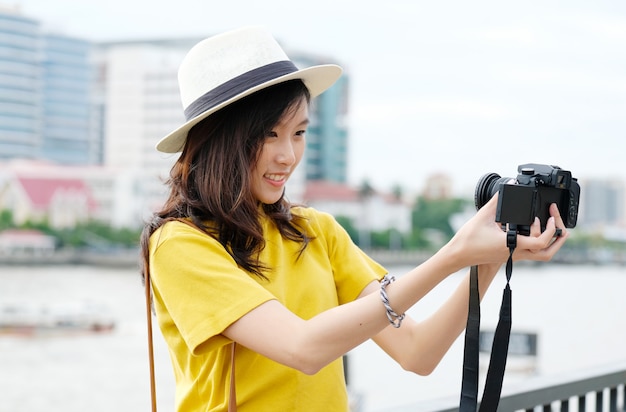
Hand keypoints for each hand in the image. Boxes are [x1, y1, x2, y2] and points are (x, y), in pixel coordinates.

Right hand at [446, 194, 567, 267]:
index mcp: (512, 244)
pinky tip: (529, 228)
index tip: (544, 216)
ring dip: (549, 242)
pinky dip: (536, 241)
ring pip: (540, 254)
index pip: (540, 241)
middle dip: (557, 238)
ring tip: (549, 226)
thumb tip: (508, 186)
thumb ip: (497, 201)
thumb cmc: (468, 240)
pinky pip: (530, 251)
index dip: (548, 229)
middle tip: (556, 221)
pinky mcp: (509, 255)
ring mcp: (513, 256)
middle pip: (547, 253)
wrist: (458, 255)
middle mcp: (515, 253)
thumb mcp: (483, 216)